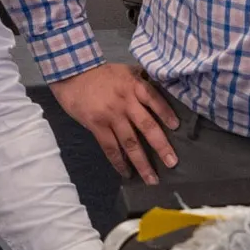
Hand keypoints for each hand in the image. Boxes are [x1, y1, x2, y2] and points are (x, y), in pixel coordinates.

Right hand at [52, 63, 179, 184]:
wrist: (72, 73)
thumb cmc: (101, 73)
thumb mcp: (125, 70)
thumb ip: (141, 81)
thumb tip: (160, 91)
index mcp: (134, 85)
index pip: (155, 99)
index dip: (166, 113)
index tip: (176, 127)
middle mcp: (126, 101)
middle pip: (147, 126)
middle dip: (161, 146)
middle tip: (172, 163)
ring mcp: (111, 115)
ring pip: (130, 142)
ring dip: (142, 162)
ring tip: (152, 178)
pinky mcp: (97, 125)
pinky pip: (110, 147)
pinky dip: (119, 162)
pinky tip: (127, 172)